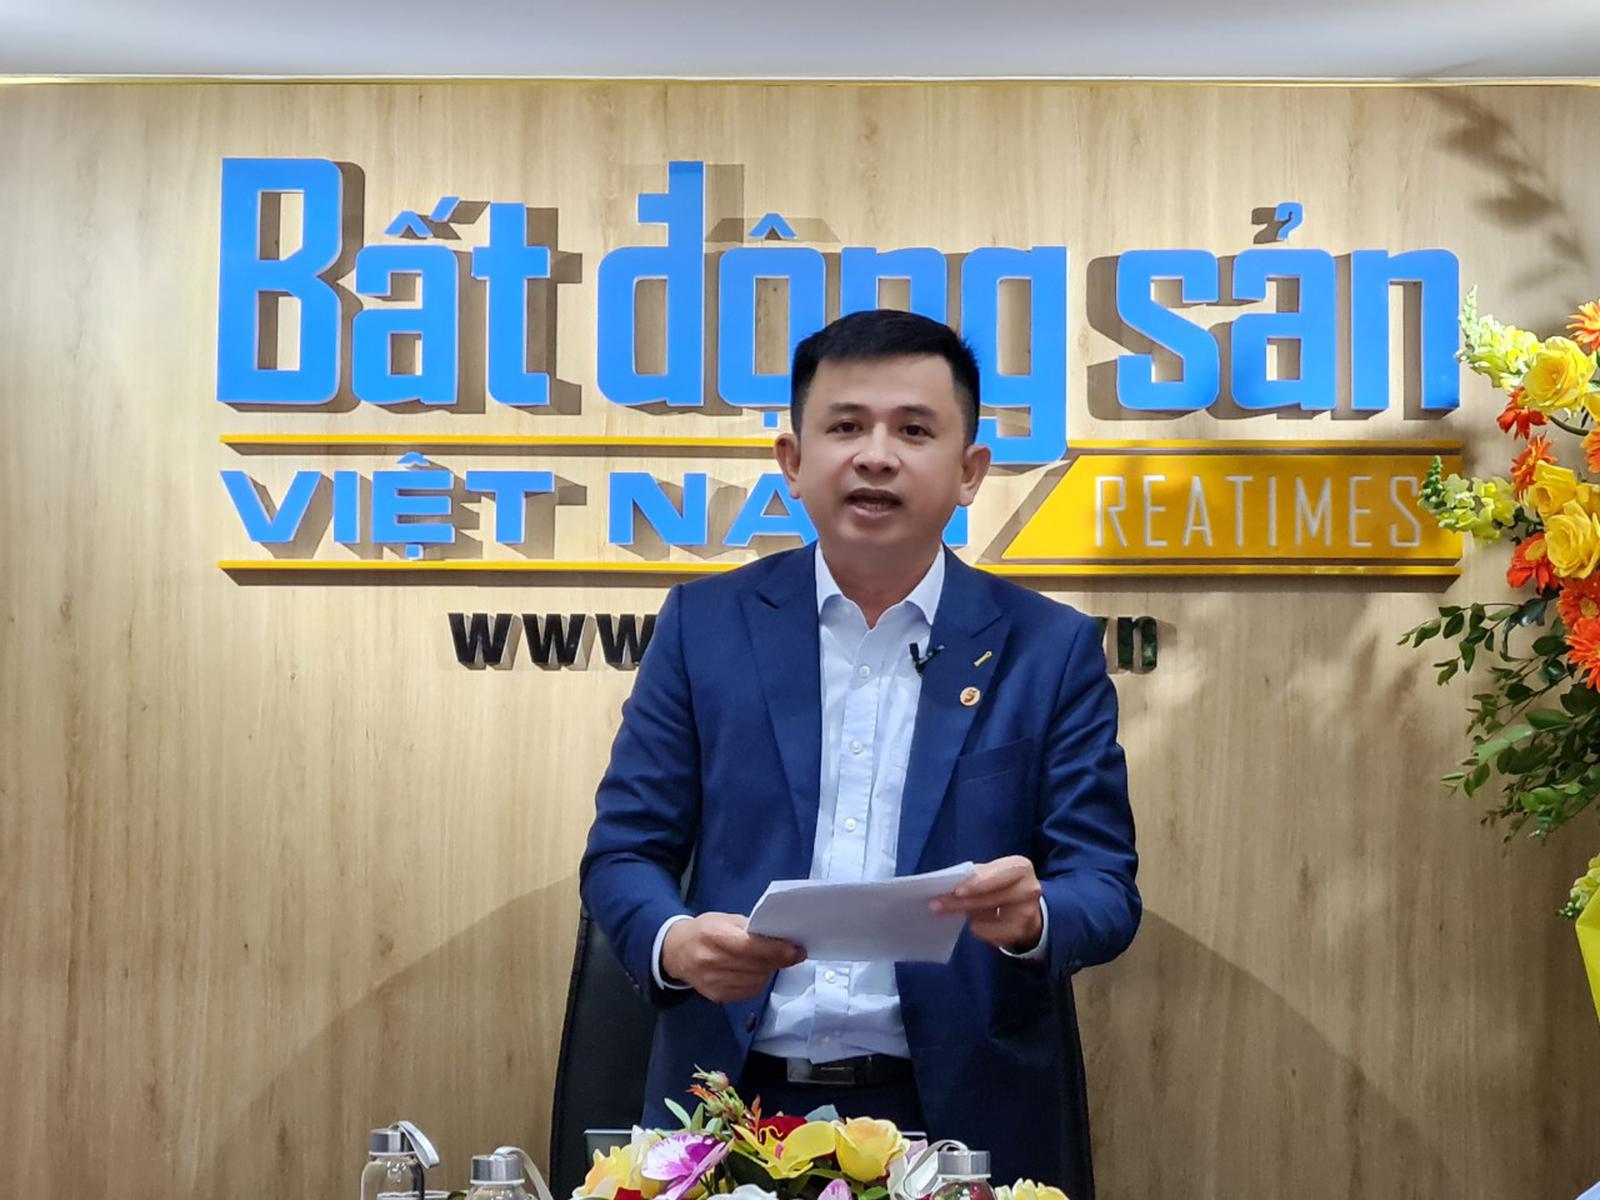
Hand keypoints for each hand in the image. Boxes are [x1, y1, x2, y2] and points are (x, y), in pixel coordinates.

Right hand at [661, 912, 805, 1002]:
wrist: (677, 952)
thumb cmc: (705, 930)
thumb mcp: (725, 920)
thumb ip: (750, 929)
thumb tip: (779, 940)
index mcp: (714, 935)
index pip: (751, 947)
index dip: (777, 950)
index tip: (797, 950)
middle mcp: (712, 961)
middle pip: (757, 966)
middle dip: (779, 960)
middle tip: (792, 953)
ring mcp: (714, 982)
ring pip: (757, 981)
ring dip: (768, 970)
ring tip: (767, 961)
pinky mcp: (717, 996)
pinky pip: (749, 991)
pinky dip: (757, 981)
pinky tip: (754, 971)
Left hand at [929, 855, 1044, 952]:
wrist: (1025, 909)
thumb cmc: (1000, 885)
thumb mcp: (991, 873)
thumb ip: (973, 876)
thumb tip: (946, 887)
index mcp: (1020, 867)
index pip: (999, 874)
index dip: (978, 883)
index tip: (957, 891)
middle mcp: (1029, 889)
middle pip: (988, 898)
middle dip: (959, 902)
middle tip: (935, 905)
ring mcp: (1027, 913)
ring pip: (984, 917)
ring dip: (966, 914)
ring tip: (957, 909)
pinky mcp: (1019, 932)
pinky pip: (985, 931)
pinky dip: (977, 927)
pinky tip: (979, 921)